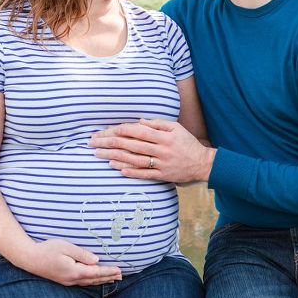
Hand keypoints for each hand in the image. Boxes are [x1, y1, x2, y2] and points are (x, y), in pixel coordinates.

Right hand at [15, 239, 121, 285]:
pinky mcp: (64, 280)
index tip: (120, 270)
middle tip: (122, 275)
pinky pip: (82, 282)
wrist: (30, 258)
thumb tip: (96, 260)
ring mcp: (67, 281)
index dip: (109, 271)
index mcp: (74, 271)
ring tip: (113, 278)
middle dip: (108, 277)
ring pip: (89, 282)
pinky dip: (92, 281)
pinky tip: (95, 279)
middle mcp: (72, 279)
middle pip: (94, 279)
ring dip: (102, 280)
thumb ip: (82, 254)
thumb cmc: (47, 249)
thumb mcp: (66, 247)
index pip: (96, 272)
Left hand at [89, 118, 215, 182]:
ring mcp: (161, 164)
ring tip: (99, 155)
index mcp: (163, 136)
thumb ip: (157, 123)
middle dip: (110, 143)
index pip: (137, 131)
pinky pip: (143, 174)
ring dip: (114, 157)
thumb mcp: (176, 128)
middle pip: (131, 145)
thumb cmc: (187, 143)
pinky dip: (130, 171)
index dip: (120, 130)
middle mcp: (160, 150)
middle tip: (94, 142)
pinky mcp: (162, 176)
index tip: (105, 130)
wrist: (203, 163)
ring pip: (134, 160)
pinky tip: (116, 168)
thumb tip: (139, 121)